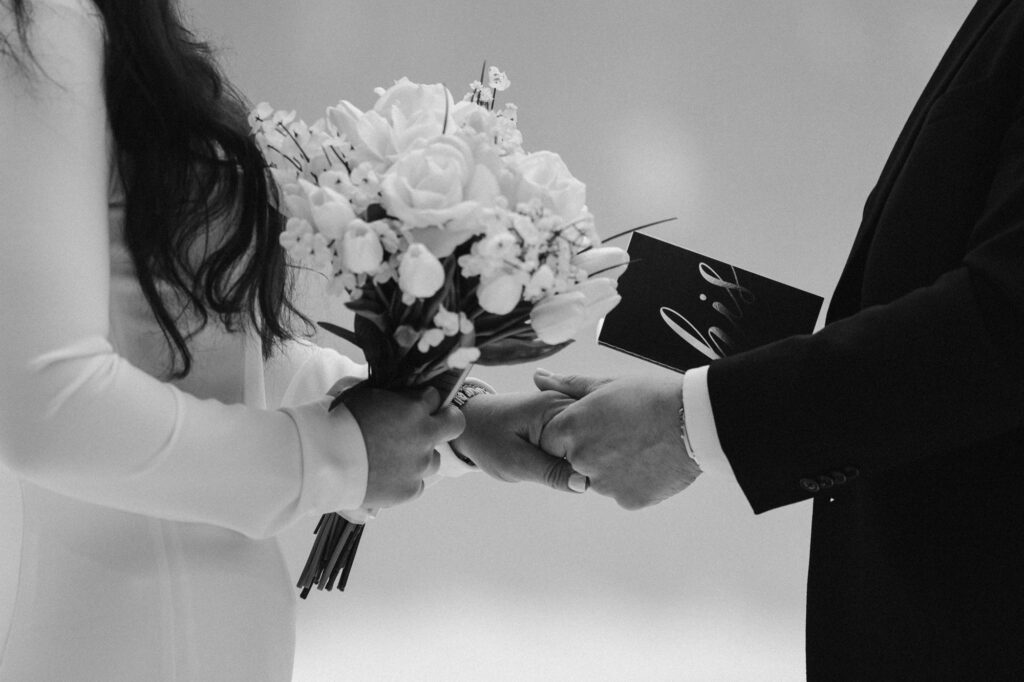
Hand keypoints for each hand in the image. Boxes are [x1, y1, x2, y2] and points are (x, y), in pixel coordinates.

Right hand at [341, 385, 464, 508]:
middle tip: (430, 426)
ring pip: (434, 459)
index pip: (434, 396)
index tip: (414, 404)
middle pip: (456, 424)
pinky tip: (385, 477)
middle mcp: (423, 436)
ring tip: (393, 459)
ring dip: (419, 457)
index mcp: (414, 408)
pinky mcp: (410, 489)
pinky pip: (417, 483)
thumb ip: (386, 393)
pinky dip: (405, 480)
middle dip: (447, 421)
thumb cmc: (337, 421)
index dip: (423, 400)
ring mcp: (419, 465)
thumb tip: (392, 392)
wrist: (322, 460)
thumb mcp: (362, 394)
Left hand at [451, 391, 588, 492]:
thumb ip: (549, 472)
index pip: (592, 435)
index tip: (588, 480)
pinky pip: (580, 438)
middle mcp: (564, 401)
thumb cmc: (487, 440)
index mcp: (554, 407)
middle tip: (579, 479)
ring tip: (574, 471)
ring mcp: (565, 408)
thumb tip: (584, 485)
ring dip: (585, 457)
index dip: (592, 461)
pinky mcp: (563, 417)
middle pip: (595, 436)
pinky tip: (571, 464)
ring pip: (589, 439)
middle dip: (591, 459)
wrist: (470, 423)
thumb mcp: (515, 462)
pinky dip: (577, 453)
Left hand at [534, 370, 700, 509]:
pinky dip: (633, 480)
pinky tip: (651, 460)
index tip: (594, 424)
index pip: (552, 440)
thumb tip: (538, 378)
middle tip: (622, 432)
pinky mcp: (628, 500)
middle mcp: (580, 460)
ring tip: (641, 444)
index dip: (572, 432)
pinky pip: (622, 492)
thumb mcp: (607, 385)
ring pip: (599, 478)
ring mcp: (604, 485)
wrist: (695, 422)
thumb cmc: (651, 397)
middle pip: (574, 461)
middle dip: (592, 450)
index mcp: (570, 429)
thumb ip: (567, 386)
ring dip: (612, 466)